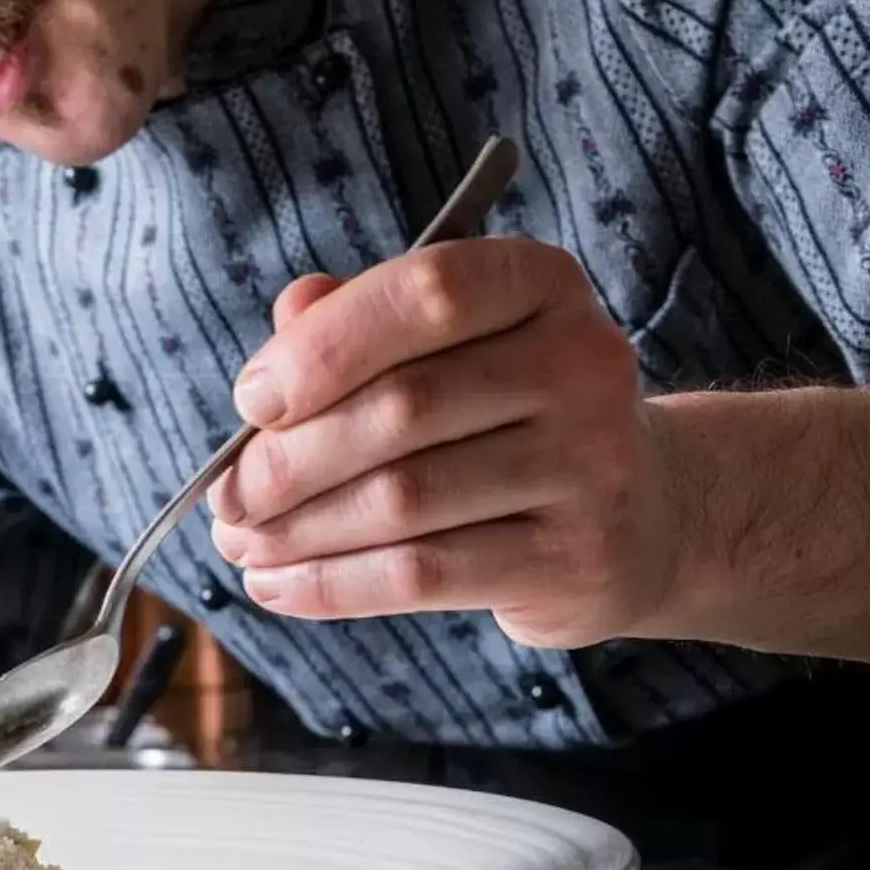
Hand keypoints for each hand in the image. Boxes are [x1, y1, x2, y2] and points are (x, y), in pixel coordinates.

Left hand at [205, 240, 682, 648]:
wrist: (642, 513)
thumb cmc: (505, 414)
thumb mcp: (448, 346)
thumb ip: (360, 321)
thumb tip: (288, 314)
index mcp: (541, 284)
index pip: (428, 292)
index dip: (325, 346)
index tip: (251, 401)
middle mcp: (582, 364)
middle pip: (401, 409)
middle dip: (289, 461)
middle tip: (227, 498)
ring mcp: (590, 465)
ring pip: (402, 500)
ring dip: (298, 530)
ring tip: (241, 543)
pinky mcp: (573, 558)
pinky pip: (423, 574)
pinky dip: (331, 584)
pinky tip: (277, 585)